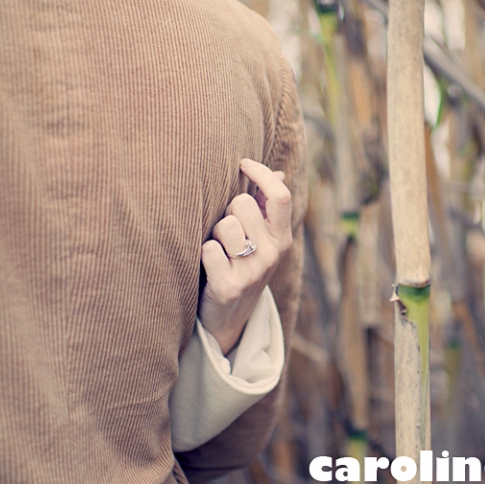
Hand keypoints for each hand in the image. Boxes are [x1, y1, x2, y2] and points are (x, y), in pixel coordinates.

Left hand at [198, 159, 292, 354]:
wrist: (229, 317)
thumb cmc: (240, 265)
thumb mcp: (262, 238)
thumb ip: (266, 206)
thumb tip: (278, 171)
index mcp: (282, 237)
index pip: (281, 195)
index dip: (261, 173)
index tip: (242, 163)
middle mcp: (273, 253)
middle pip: (243, 204)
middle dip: (227, 210)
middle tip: (225, 232)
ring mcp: (253, 271)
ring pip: (224, 225)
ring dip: (214, 233)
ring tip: (217, 249)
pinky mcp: (230, 287)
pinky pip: (208, 249)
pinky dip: (202, 254)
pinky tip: (208, 266)